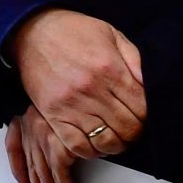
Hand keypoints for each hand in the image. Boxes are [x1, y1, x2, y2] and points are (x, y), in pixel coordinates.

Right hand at [7, 8, 146, 182]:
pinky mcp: (53, 114)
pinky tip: (94, 143)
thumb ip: (134, 60)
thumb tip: (150, 86)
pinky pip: (76, 145)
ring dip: (115, 145)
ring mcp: (71, 104)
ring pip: (105, 142)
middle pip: (127, 128)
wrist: (33, 31)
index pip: (141, 109)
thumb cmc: (73, 32)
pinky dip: (90, 151)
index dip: (147, 117)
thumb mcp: (111, 34)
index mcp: (110, 69)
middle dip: (134, 133)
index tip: (143, 116)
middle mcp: (92, 89)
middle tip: (131, 130)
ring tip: (115, 138)